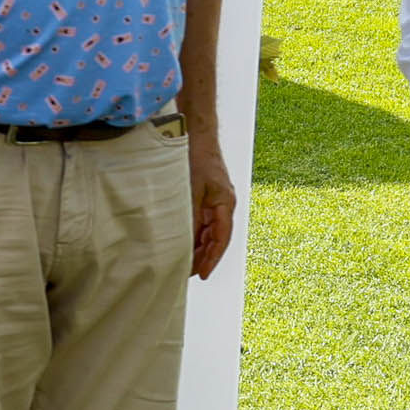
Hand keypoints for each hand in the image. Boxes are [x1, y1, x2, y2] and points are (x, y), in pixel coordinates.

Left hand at [189, 127, 238, 278]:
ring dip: (198, 247)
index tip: (203, 274)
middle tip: (189, 274)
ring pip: (209, 232)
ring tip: (184, 264)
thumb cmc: (197, 158)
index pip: (221, 238)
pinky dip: (194, 234)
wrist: (197, 136)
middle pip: (216, 238)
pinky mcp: (206, 198)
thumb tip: (185, 239)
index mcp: (225, 204)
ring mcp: (215, 202)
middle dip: (204, 257)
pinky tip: (183, 243)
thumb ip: (191, 214)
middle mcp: (223, 206)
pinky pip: (203, 222)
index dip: (212, 258)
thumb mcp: (192, 189)